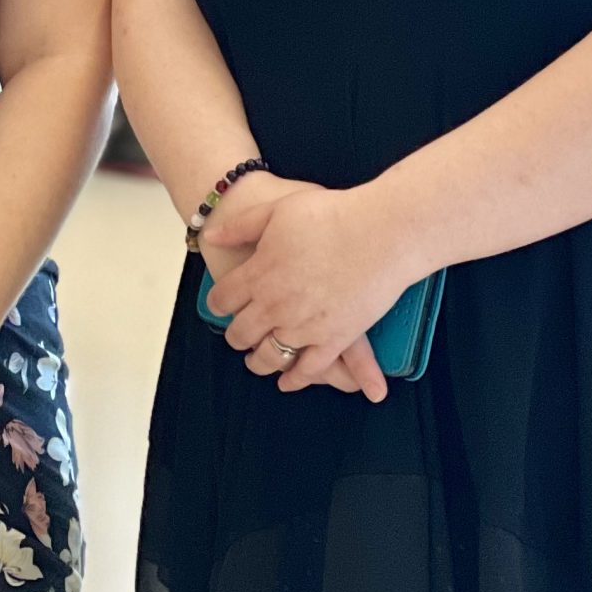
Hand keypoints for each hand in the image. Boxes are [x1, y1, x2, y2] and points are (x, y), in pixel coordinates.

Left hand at [203, 185, 412, 398]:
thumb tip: (211, 236)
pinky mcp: (335, 340)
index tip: (221, 304)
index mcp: (258, 274)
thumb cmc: (330, 215)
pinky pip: (308, 369)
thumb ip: (240, 226)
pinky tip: (287, 381)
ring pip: (269, 356)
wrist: (379, 232)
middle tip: (237, 336)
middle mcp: (275, 306)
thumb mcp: (276, 210)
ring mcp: (304, 326)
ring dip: (258, 361)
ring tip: (255, 361)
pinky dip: (295, 379)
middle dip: (236, 336)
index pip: (223, 299)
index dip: (218, 303)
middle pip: (241, 332)